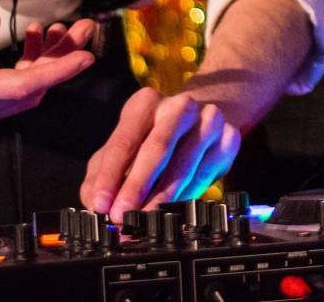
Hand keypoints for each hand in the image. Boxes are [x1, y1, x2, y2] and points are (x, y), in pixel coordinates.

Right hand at [0, 0, 96, 129]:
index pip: (22, 87)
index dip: (58, 71)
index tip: (86, 56)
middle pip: (30, 91)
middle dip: (61, 62)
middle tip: (82, 30)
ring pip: (24, 93)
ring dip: (48, 63)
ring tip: (60, 30)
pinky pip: (11, 91)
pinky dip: (30, 67)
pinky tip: (32, 39)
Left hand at [80, 88, 240, 220]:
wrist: (200, 120)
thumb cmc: (152, 136)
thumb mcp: (123, 146)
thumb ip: (102, 172)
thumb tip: (94, 201)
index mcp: (146, 103)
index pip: (124, 140)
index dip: (110, 176)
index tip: (100, 204)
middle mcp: (179, 106)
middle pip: (156, 149)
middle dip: (136, 186)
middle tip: (121, 215)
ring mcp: (208, 120)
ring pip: (183, 165)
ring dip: (161, 198)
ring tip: (143, 221)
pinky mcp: (229, 138)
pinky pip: (205, 175)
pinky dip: (185, 197)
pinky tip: (170, 212)